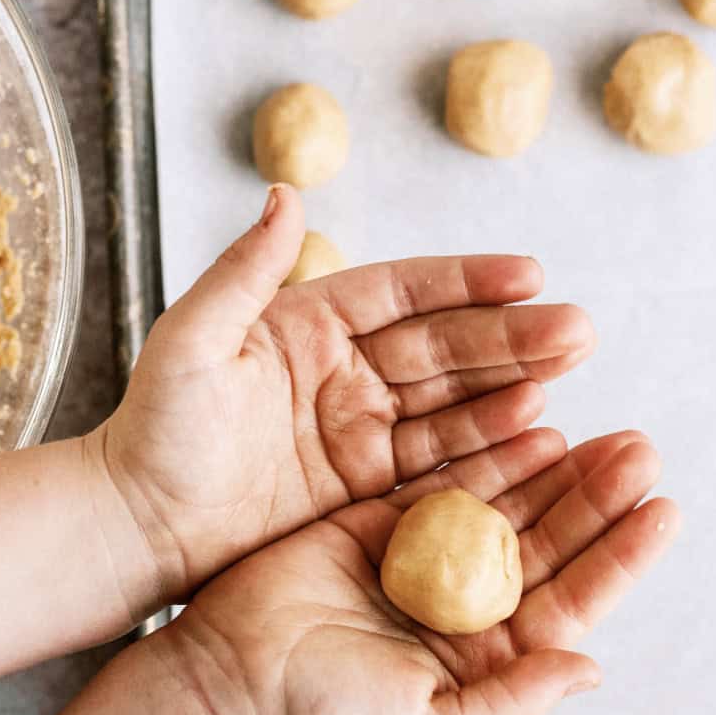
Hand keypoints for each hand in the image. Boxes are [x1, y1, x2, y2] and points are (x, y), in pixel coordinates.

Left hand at [99, 183, 594, 605]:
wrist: (136, 523)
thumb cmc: (153, 427)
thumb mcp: (192, 340)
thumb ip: (244, 272)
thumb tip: (286, 192)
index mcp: (309, 321)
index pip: (403, 291)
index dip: (466, 280)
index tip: (528, 272)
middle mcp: (345, 367)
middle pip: (443, 344)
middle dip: (512, 336)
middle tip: (580, 329)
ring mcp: (359, 426)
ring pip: (452, 399)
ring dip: (512, 386)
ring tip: (569, 374)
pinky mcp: (365, 483)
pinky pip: (437, 460)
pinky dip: (487, 447)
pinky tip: (537, 433)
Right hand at [156, 430, 680, 714]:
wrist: (230, 682)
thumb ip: (511, 703)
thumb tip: (588, 667)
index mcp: (485, 659)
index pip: (570, 602)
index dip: (618, 558)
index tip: (661, 512)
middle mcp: (465, 605)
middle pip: (548, 541)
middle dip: (596, 498)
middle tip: (639, 452)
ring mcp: (426, 558)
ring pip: (507, 502)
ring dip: (556, 469)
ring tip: (603, 434)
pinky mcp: (382, 518)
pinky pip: (447, 476)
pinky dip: (489, 451)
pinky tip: (532, 425)